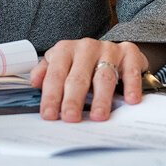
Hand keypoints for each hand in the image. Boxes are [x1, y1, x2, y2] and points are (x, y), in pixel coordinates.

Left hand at [28, 38, 151, 121]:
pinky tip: (130, 100)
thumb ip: (45, 73)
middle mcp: (86, 47)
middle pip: (78, 77)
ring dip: (101, 98)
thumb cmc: (83, 63)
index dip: (51, 96)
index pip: (55, 75)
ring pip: (103, 76)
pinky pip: (130, 71)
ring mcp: (109, 49)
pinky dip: (131, 86)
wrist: (114, 51)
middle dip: (73, 99)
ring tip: (98, 116)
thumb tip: (34, 82)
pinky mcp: (129, 53)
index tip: (49, 114)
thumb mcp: (61, 64)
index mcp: (65, 50)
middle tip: (70, 117)